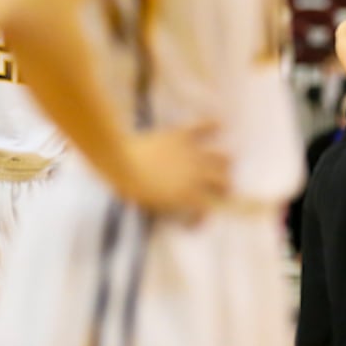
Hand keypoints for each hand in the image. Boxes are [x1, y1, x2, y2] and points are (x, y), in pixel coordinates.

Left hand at [114, 122, 229, 218]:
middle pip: (224, 182)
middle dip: (222, 188)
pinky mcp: (183, 136)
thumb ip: (172, 205)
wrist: (122, 162)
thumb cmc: (133, 188)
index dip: (200, 216)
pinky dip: (211, 126)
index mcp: (190, 195)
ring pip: (222, 158)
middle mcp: (198, 175)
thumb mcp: (154, 204)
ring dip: (222, 163)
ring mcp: (193, 154)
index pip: (207, 209)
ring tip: (222, 163)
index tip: (192, 219)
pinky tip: (218, 125)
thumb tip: (180, 205)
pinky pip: (203, 128)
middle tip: (216, 190)